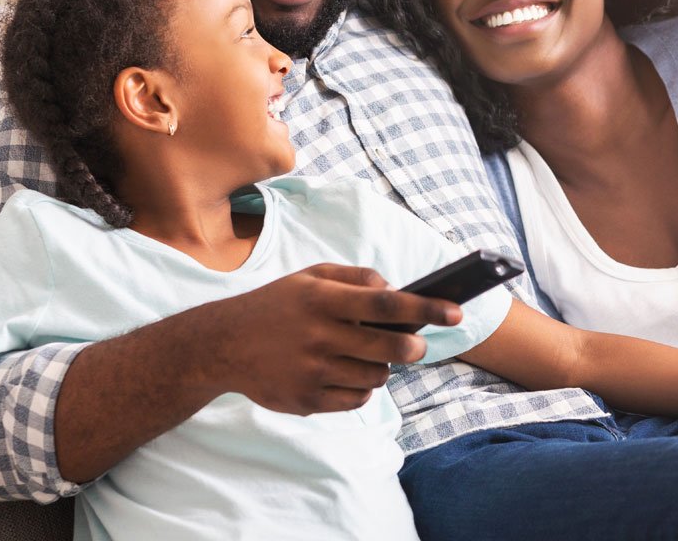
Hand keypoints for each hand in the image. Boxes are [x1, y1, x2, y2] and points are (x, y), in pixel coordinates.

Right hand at [202, 264, 461, 415]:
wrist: (220, 345)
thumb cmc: (276, 305)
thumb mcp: (310, 277)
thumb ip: (356, 277)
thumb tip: (397, 291)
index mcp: (322, 300)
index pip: (387, 304)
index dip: (426, 309)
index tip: (456, 311)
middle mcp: (319, 336)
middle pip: (391, 349)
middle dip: (414, 348)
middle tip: (415, 345)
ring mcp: (313, 372)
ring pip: (378, 377)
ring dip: (383, 367)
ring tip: (363, 355)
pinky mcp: (307, 401)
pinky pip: (357, 399)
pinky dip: (361, 387)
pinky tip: (345, 373)